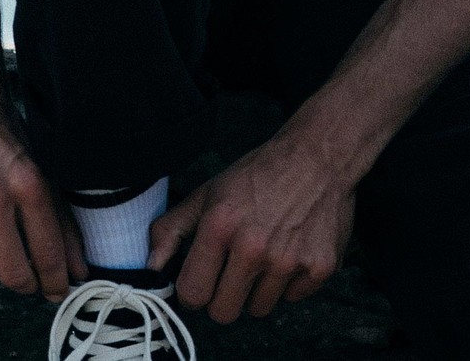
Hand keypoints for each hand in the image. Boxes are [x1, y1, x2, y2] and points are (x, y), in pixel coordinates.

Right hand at [0, 83, 87, 299]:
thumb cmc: (3, 134)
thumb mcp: (39, 167)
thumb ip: (58, 219)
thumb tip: (76, 269)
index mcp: (29, 186)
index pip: (48, 254)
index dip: (54, 282)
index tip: (56, 291)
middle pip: (10, 274)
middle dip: (22, 283)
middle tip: (24, 278)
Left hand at [148, 132, 355, 322]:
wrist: (318, 156)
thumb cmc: (259, 174)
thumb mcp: (208, 192)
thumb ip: (172, 230)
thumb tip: (149, 266)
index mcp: (220, 227)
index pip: (192, 294)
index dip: (194, 290)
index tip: (202, 279)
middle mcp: (254, 247)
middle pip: (224, 313)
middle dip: (223, 297)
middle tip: (233, 271)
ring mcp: (289, 260)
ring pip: (259, 309)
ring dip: (258, 290)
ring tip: (265, 256)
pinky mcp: (319, 267)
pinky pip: (293, 298)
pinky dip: (290, 282)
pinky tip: (291, 251)